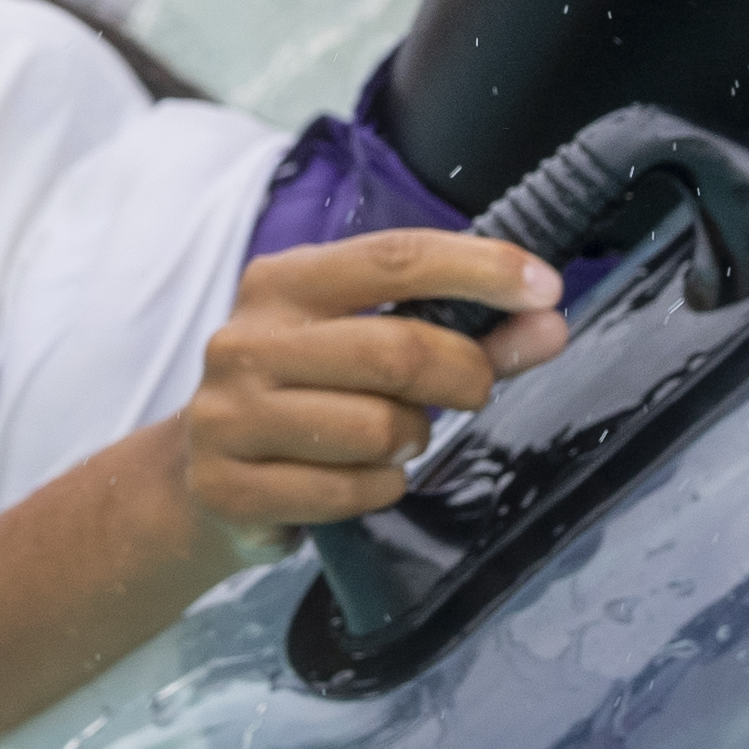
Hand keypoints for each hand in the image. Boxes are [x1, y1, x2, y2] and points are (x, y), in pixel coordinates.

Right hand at [160, 229, 559, 545]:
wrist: (199, 476)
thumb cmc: (306, 396)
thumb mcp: (371, 345)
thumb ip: (463, 334)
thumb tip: (549, 324)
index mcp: (283, 282)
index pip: (394, 258)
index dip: (478, 269)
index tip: (545, 288)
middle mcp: (246, 340)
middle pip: (395, 350)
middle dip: (462, 375)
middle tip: (474, 391)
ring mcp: (228, 415)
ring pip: (377, 428)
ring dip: (412, 440)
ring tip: (395, 439)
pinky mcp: (228, 485)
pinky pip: (350, 490)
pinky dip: (380, 488)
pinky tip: (362, 478)